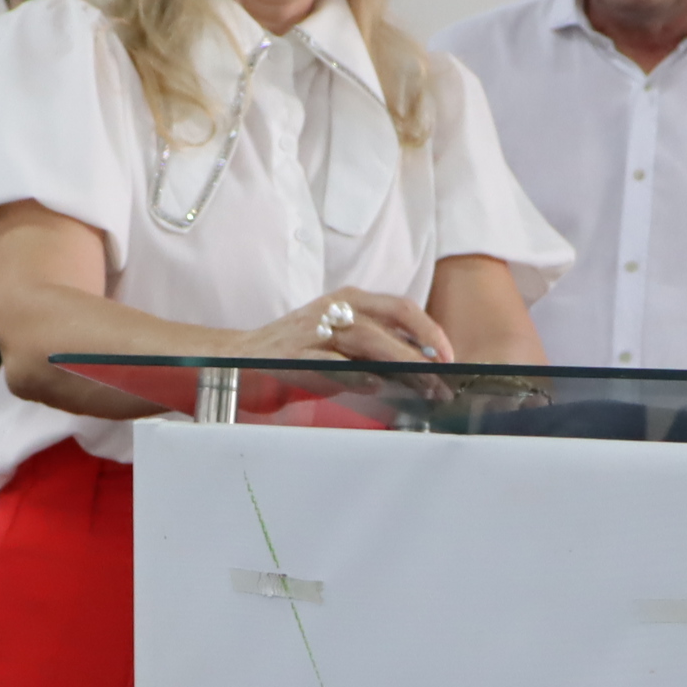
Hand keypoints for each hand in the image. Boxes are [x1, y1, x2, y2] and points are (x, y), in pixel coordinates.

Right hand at [245, 287, 452, 367]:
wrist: (237, 358)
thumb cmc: (295, 351)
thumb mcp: (339, 340)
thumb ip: (375, 348)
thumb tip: (420, 365)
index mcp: (348, 301)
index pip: (400, 308)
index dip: (429, 331)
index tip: (449, 357)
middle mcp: (333, 309)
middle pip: (389, 322)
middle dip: (422, 351)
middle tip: (443, 378)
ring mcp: (312, 332)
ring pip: (366, 339)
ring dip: (399, 362)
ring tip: (422, 384)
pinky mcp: (293, 357)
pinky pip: (328, 364)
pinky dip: (354, 374)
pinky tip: (376, 385)